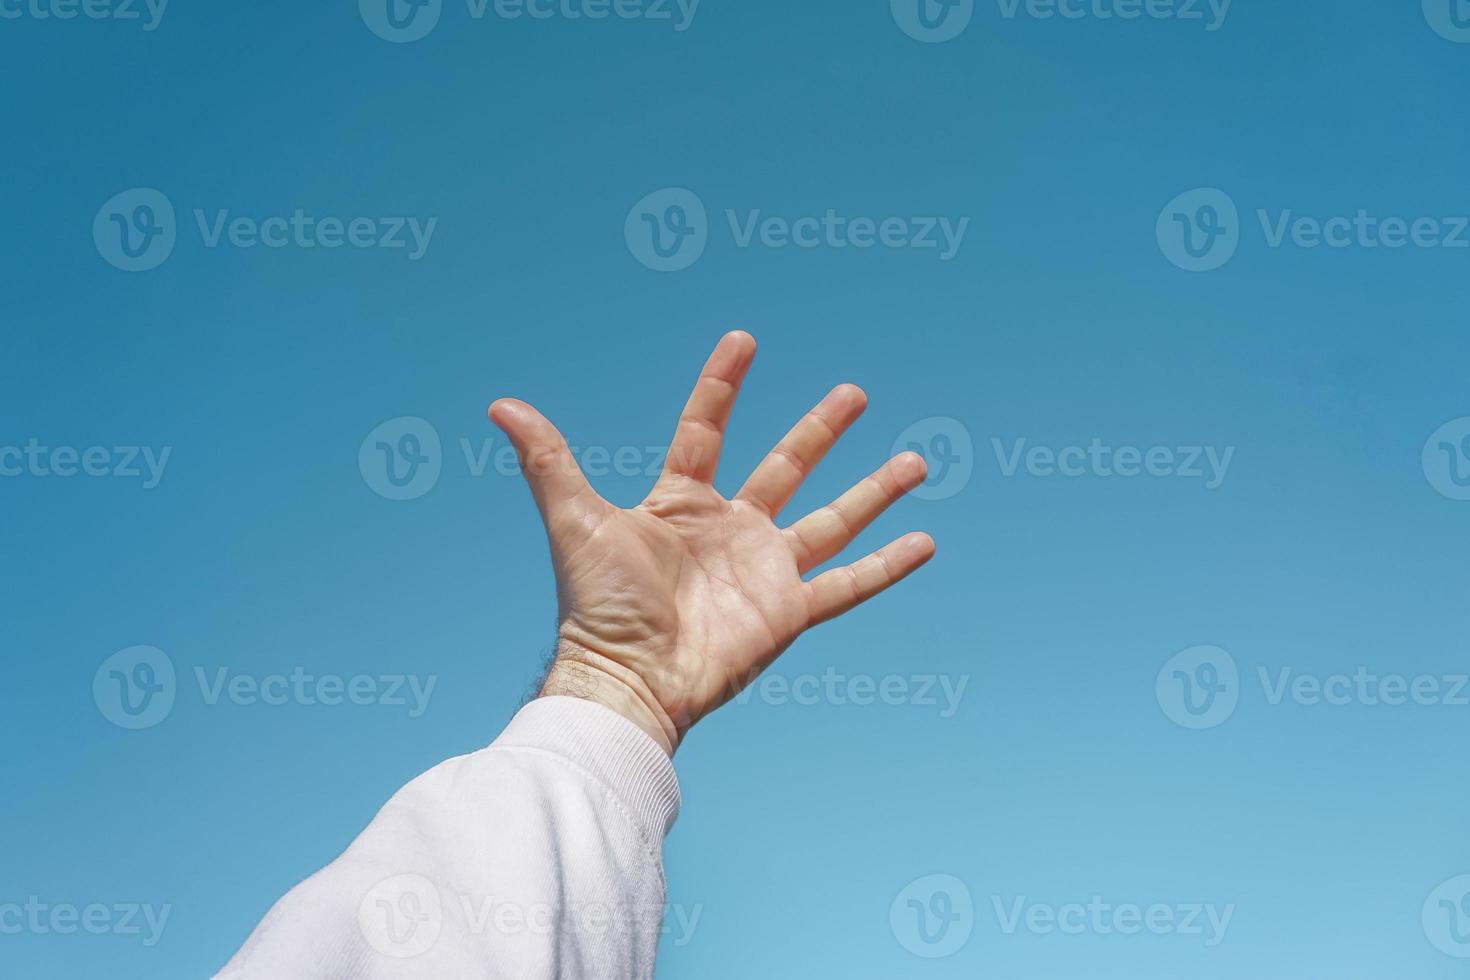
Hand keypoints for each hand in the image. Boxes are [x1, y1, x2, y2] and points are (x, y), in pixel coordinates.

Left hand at [488, 331, 934, 754]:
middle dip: (821, 428)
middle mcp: (730, 530)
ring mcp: (765, 570)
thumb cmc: (597, 603)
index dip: (722, 384)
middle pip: (787, 466)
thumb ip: (547, 459)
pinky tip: (927, 542)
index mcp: (682, 502)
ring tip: (916, 460)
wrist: (628, 677)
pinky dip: (888, 567)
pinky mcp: (790, 613)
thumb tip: (500, 405)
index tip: (745, 339)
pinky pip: (850, 585)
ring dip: (874, 491)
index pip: (706, 429)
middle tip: (854, 392)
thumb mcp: (574, 518)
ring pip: (832, 519)